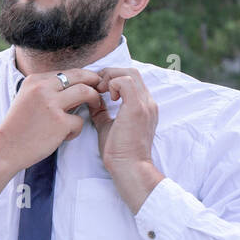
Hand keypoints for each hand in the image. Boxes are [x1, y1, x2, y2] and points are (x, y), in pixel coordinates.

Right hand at [0, 69, 101, 196]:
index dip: (83, 77)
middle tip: (101, 90)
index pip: (67, 72)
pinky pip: (79, 121)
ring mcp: (52, 104)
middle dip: (95, 82)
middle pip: (80, 76)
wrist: (5, 148)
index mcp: (35, 80)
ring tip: (95, 107)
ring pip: (86, 92)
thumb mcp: (27, 98)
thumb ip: (46, 89)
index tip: (91, 84)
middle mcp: (43, 88)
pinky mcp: (60, 122)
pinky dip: (76, 129)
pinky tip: (64, 136)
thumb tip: (74, 85)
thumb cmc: (18, 127)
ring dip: (94, 100)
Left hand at [89, 66, 162, 211]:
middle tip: (97, 86)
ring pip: (129, 73)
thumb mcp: (107, 125)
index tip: (97, 88)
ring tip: (100, 91)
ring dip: (110, 77)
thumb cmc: (119, 152)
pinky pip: (125, 82)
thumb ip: (102, 112)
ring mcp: (145, 104)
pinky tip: (106, 98)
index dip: (112, 78)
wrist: (129, 168)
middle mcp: (148, 102)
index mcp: (144, 106)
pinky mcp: (137, 108)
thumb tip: (90, 101)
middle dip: (110, 74)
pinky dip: (113, 84)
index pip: (131, 79)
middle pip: (131, 71)